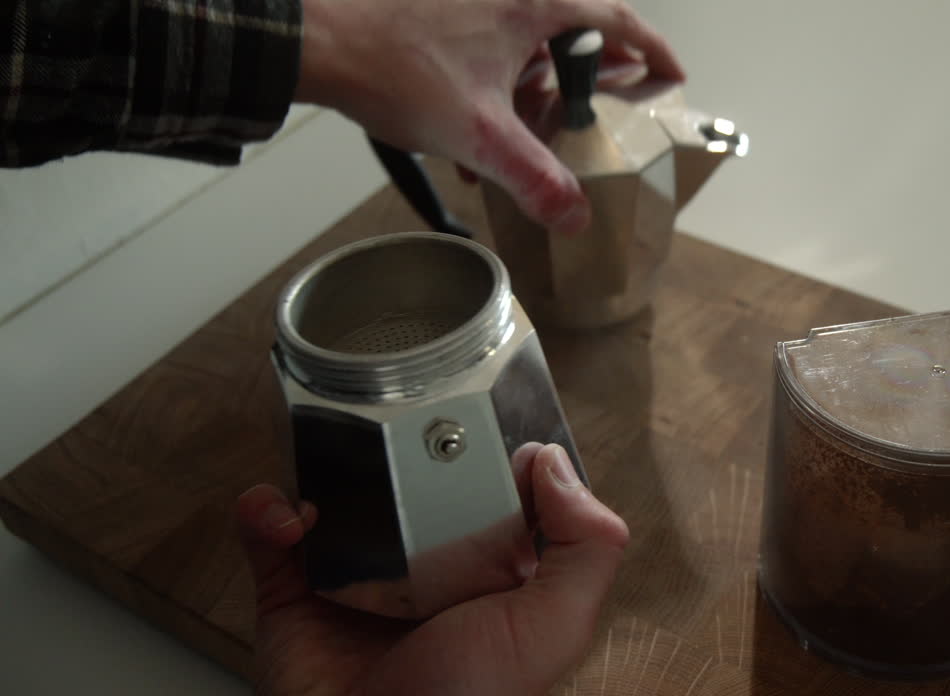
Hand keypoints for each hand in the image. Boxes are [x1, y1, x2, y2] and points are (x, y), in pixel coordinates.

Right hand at [235, 443, 628, 695]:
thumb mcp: (553, 626)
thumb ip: (585, 549)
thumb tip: (558, 465)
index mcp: (489, 572)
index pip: (495, 490)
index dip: (489, 452)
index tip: (478, 424)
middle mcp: (424, 568)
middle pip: (411, 479)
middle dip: (399, 448)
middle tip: (394, 435)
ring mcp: (355, 577)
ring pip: (335, 494)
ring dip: (323, 470)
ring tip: (329, 475)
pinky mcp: (294, 592)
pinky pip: (270, 532)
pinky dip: (264, 512)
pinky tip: (284, 519)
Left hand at [295, 0, 684, 234]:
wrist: (326, 56)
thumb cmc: (398, 72)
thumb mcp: (480, 136)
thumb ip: (535, 179)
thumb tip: (575, 216)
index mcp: (529, 8)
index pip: (614, 18)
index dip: (652, 48)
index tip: (672, 75)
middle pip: (577, 36)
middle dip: (599, 81)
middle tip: (619, 113)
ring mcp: (476, 10)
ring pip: (534, 53)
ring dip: (547, 97)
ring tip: (552, 141)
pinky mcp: (450, 28)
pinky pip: (498, 61)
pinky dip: (507, 99)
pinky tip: (488, 147)